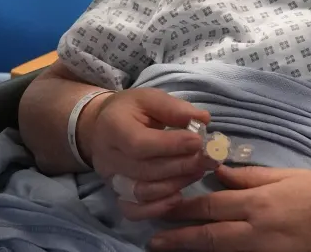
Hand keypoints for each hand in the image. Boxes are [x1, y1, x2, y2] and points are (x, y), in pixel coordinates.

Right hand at [79, 88, 214, 220]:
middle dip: (182, 165)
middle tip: (209, 158)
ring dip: (177, 183)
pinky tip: (178, 196)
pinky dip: (158, 208)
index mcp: (113, 127)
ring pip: (143, 192)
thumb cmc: (130, 110)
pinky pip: (135, 211)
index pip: (140, 143)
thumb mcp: (149, 98)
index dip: (171, 145)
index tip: (198, 141)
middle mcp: (108, 157)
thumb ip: (174, 108)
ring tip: (198, 170)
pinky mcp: (117, 195)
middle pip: (146, 170)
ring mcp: (111, 180)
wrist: (101, 127)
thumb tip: (203, 120)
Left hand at [150, 166, 310, 251]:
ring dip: (195, 249)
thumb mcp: (291, 177)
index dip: (181, 208)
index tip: (157, 208)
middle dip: (177, 236)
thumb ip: (251, 178)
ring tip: (167, 247)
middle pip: (210, 234)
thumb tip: (217, 174)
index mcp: (263, 201)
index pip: (211, 205)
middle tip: (151, 238)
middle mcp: (262, 231)